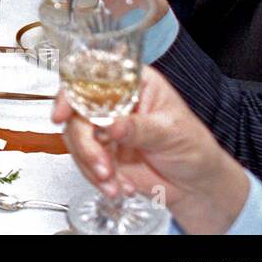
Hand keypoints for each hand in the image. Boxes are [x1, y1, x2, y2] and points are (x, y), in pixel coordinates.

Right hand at [54, 67, 249, 233]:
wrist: (196, 186)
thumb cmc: (193, 148)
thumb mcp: (171, 132)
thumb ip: (140, 128)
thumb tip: (111, 124)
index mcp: (133, 83)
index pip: (95, 75)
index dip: (74, 90)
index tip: (65, 113)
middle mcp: (114, 102)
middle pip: (78, 110)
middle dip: (85, 142)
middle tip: (101, 164)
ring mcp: (105, 127)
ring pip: (75, 137)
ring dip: (90, 163)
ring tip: (112, 181)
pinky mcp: (101, 152)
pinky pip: (83, 161)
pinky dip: (96, 177)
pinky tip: (117, 187)